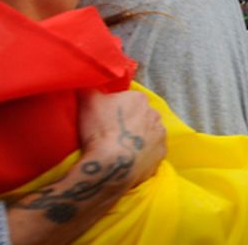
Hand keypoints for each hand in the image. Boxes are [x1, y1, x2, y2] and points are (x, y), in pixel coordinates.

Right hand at [7, 90, 165, 243]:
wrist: (110, 166)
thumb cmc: (99, 130)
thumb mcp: (87, 102)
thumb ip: (88, 88)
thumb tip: (86, 81)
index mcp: (139, 98)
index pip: (128, 99)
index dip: (115, 108)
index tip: (105, 118)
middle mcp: (154, 114)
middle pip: (140, 115)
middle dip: (130, 122)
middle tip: (112, 134)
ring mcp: (160, 136)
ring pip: (148, 133)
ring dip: (138, 138)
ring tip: (121, 149)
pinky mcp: (161, 156)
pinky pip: (151, 152)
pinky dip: (143, 155)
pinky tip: (130, 160)